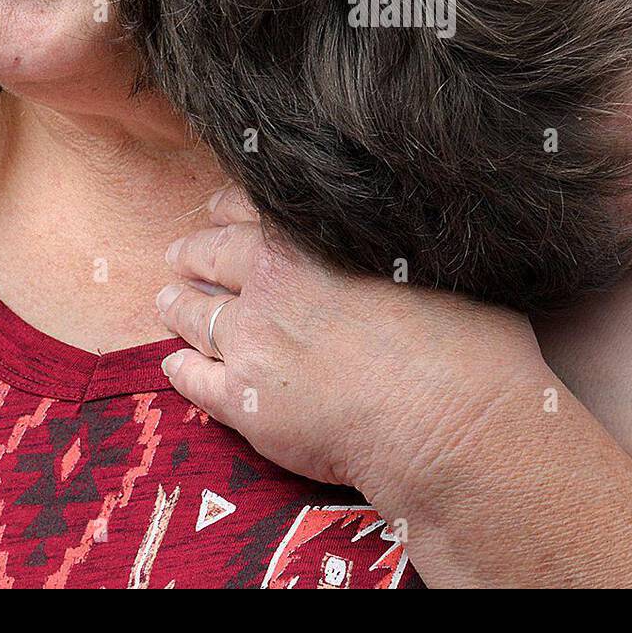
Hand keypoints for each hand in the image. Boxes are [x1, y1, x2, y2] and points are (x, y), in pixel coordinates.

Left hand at [155, 186, 544, 496]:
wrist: (447, 424)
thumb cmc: (464, 343)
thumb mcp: (435, 265)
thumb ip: (393, 248)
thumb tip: (403, 240)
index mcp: (314, 240)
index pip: (252, 209)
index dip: (228, 209)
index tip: (218, 210)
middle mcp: (272, 283)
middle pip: (211, 256)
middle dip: (193, 253)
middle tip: (183, 254)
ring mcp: (252, 345)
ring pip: (196, 316)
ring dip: (178, 305)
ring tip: (167, 300)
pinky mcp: (246, 405)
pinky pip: (195, 381)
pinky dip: (180, 369)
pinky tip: (173, 364)